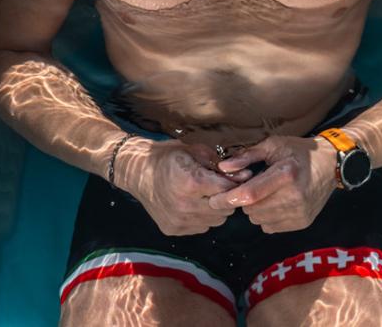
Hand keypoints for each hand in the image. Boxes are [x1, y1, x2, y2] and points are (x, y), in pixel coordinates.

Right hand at [117, 138, 252, 235]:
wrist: (137, 171)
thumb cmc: (167, 156)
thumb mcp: (194, 151)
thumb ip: (219, 164)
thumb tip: (244, 175)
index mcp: (191, 183)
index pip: (227, 190)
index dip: (235, 183)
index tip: (237, 177)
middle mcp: (185, 206)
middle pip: (224, 209)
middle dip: (226, 197)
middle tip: (220, 186)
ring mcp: (179, 221)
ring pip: (215, 221)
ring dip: (216, 209)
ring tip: (207, 195)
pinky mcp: (174, 230)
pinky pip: (201, 227)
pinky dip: (203, 217)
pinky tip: (194, 204)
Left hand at [207, 136, 336, 233]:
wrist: (331, 165)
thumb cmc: (298, 152)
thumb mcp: (273, 146)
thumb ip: (246, 156)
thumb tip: (223, 168)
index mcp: (285, 174)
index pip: (249, 194)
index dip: (228, 199)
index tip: (214, 200)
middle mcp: (294, 197)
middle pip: (252, 210)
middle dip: (244, 201)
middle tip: (252, 187)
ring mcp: (299, 212)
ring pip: (259, 220)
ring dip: (255, 210)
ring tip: (265, 194)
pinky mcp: (302, 222)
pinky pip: (271, 227)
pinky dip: (267, 217)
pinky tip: (275, 203)